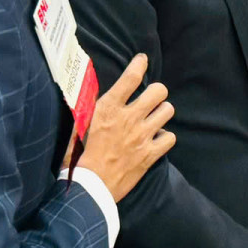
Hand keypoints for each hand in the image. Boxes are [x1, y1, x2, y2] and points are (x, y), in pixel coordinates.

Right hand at [78, 54, 174, 200]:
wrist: (88, 187)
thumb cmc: (77, 157)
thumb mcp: (78, 127)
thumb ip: (86, 110)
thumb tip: (84, 94)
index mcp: (108, 109)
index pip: (130, 78)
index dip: (139, 64)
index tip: (142, 60)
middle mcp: (128, 118)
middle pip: (159, 91)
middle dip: (156, 92)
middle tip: (150, 99)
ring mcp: (142, 136)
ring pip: (168, 111)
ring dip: (162, 113)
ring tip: (154, 119)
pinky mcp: (150, 154)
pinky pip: (170, 137)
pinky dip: (165, 138)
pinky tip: (156, 140)